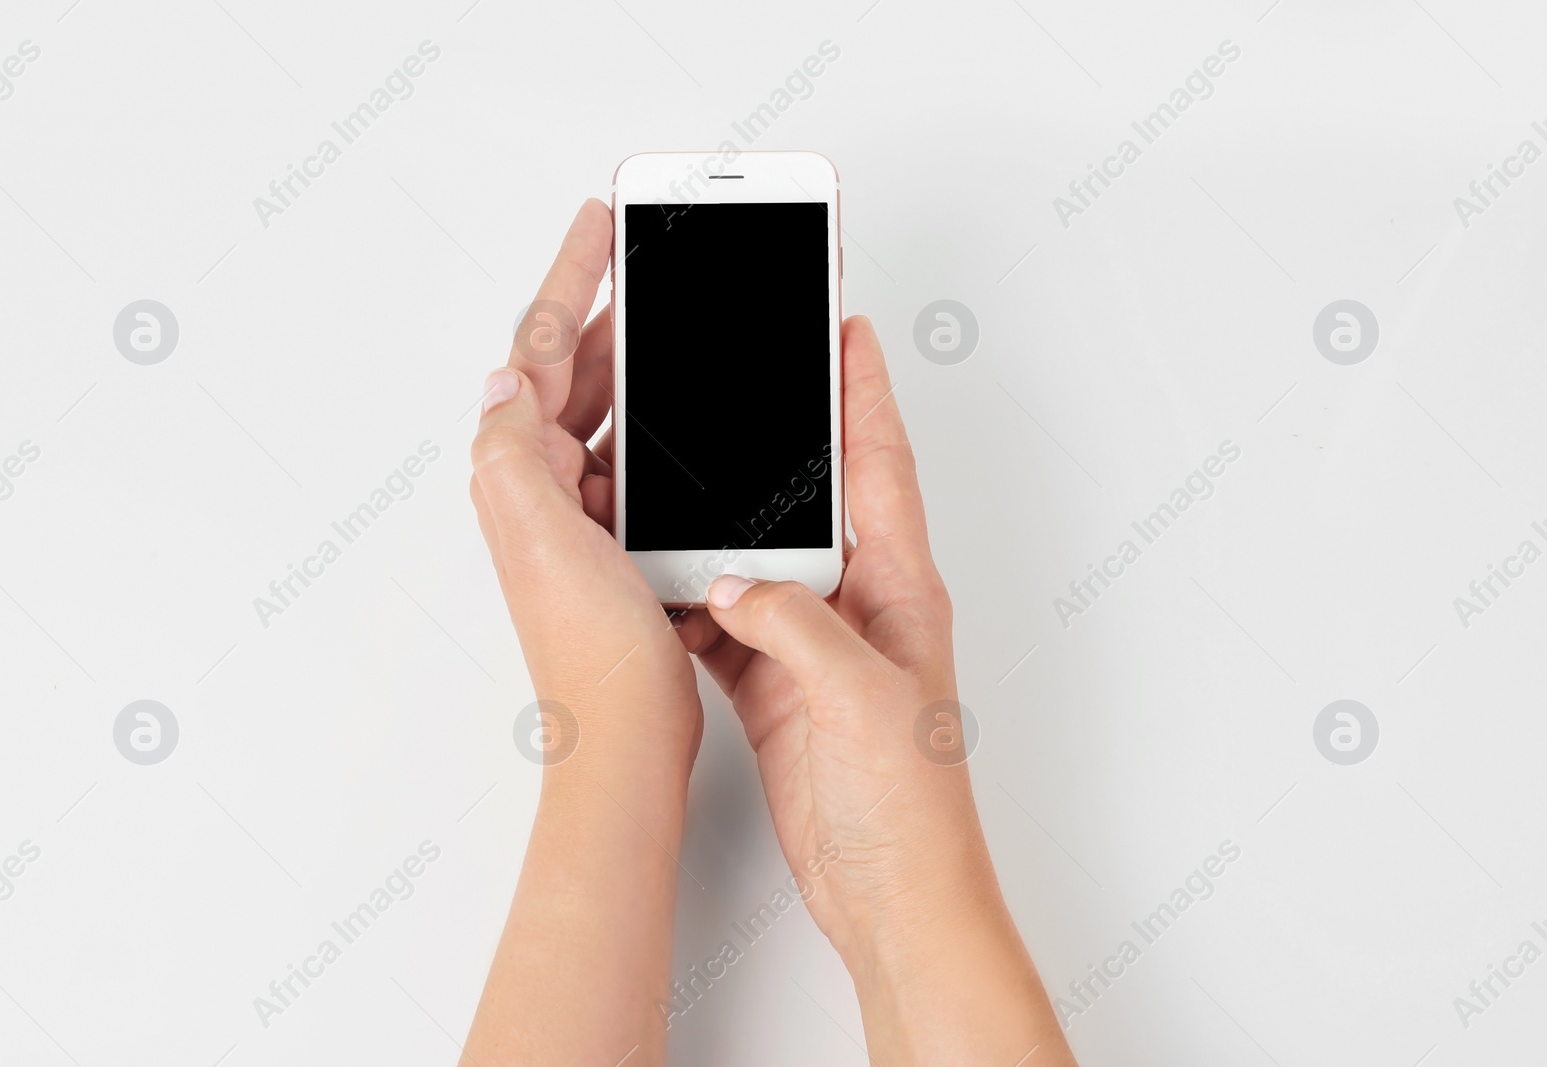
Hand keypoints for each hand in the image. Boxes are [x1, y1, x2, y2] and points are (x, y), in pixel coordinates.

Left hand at [469, 199, 701, 775]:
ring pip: (609, 416)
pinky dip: (660, 431)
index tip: (599, 226)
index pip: (538, 351)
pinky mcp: (619, 547)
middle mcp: (543, 491)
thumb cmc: (594, 655)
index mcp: (520, 475)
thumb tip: (501, 377)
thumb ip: (514, 450)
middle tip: (640, 257)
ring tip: (670, 322)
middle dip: (606, 310)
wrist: (626, 738)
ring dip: (637, 367)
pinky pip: (636, 463)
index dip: (570, 279)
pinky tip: (688, 423)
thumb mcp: (541, 536)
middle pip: (574, 373)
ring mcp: (581, 518)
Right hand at [676, 317, 1074, 1063]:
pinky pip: (723, 619)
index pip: (880, 466)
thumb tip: (733, 580)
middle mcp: (859, 606)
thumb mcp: (861, 698)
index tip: (846, 326)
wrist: (895, 898)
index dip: (864, 393)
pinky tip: (656, 576)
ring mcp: (814, 646)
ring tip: (675, 469)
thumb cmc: (914, 809)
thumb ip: (795, 625)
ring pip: (756, 556)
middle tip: (744, 378)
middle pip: (812, 497)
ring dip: (719, 519)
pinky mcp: (776, 687)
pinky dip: (689, 596)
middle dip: (780, 437)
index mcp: (900, 590)